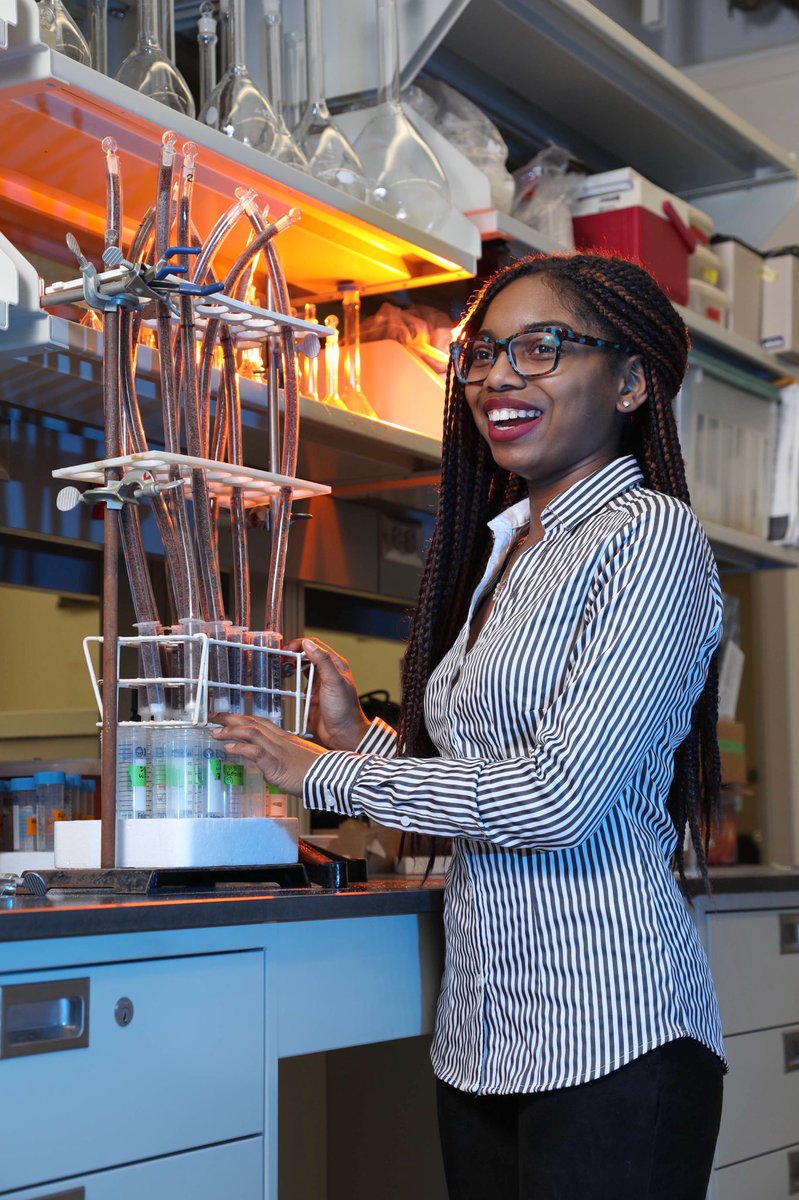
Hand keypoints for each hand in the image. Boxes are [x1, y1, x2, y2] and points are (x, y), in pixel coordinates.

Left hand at [211, 713, 328, 795]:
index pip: (260, 722)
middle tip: (213, 716)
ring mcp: (279, 751)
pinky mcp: (278, 764)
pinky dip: (242, 748)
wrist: (334, 777)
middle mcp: (281, 741)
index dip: (243, 718)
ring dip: (231, 731)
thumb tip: (270, 768)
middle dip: (231, 718)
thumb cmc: (320, 772)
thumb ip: (283, 762)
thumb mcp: (300, 762)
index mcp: (286, 739)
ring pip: (252, 733)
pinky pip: (256, 752)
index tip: (229, 717)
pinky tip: (230, 748)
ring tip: (216, 732)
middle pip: (253, 722)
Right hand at [284, 637, 371, 750]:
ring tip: (279, 665)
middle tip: (279, 656)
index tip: (287, 649)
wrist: (343, 734)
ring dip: (290, 664)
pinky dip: (290, 679)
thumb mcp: (334, 682)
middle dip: (292, 653)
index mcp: (336, 665)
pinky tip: (283, 679)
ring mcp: (319, 684)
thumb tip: (308, 644)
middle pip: (307, 655)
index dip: (300, 644)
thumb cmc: (345, 710)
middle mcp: (327, 672)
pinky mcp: (311, 695)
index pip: (316, 646)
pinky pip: (298, 683)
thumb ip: (322, 662)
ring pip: (302, 667)